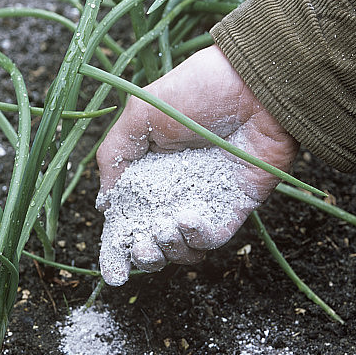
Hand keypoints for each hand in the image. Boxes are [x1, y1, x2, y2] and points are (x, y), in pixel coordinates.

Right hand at [96, 45, 298, 283]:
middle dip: (144, 255)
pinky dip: (198, 238)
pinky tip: (186, 220)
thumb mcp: (140, 116)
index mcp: (148, 173)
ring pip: (184, 247)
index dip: (118, 249)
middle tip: (142, 249)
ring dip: (170, 250)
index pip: (128, 220)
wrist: (252, 84)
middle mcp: (175, 191)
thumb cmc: (195, 91)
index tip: (112, 270)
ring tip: (164, 232)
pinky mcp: (236, 206)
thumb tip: (103, 204)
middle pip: (155, 241)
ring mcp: (205, 201)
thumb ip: (115, 158)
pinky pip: (215, 237)